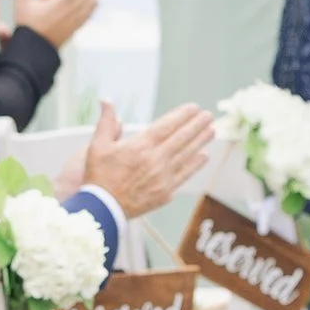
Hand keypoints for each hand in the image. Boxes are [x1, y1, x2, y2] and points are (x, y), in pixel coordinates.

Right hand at [16, 0, 99, 47]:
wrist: (34, 48)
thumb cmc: (29, 27)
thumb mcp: (21, 4)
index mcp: (57, 3)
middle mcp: (68, 11)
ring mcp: (73, 20)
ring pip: (88, 4)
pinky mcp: (75, 27)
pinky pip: (88, 15)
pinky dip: (93, 7)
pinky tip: (96, 4)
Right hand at [72, 98, 216, 223]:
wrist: (102, 209)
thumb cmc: (99, 176)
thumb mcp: (97, 146)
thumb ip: (106, 122)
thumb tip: (107, 100)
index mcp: (139, 146)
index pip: (166, 126)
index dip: (182, 115)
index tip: (193, 107)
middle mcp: (155, 160)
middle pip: (181, 138)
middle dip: (196, 125)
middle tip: (208, 115)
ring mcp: (162, 177)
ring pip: (187, 155)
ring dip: (201, 141)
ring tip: (212, 130)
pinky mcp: (166, 192)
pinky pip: (185, 175)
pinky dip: (196, 164)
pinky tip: (204, 156)